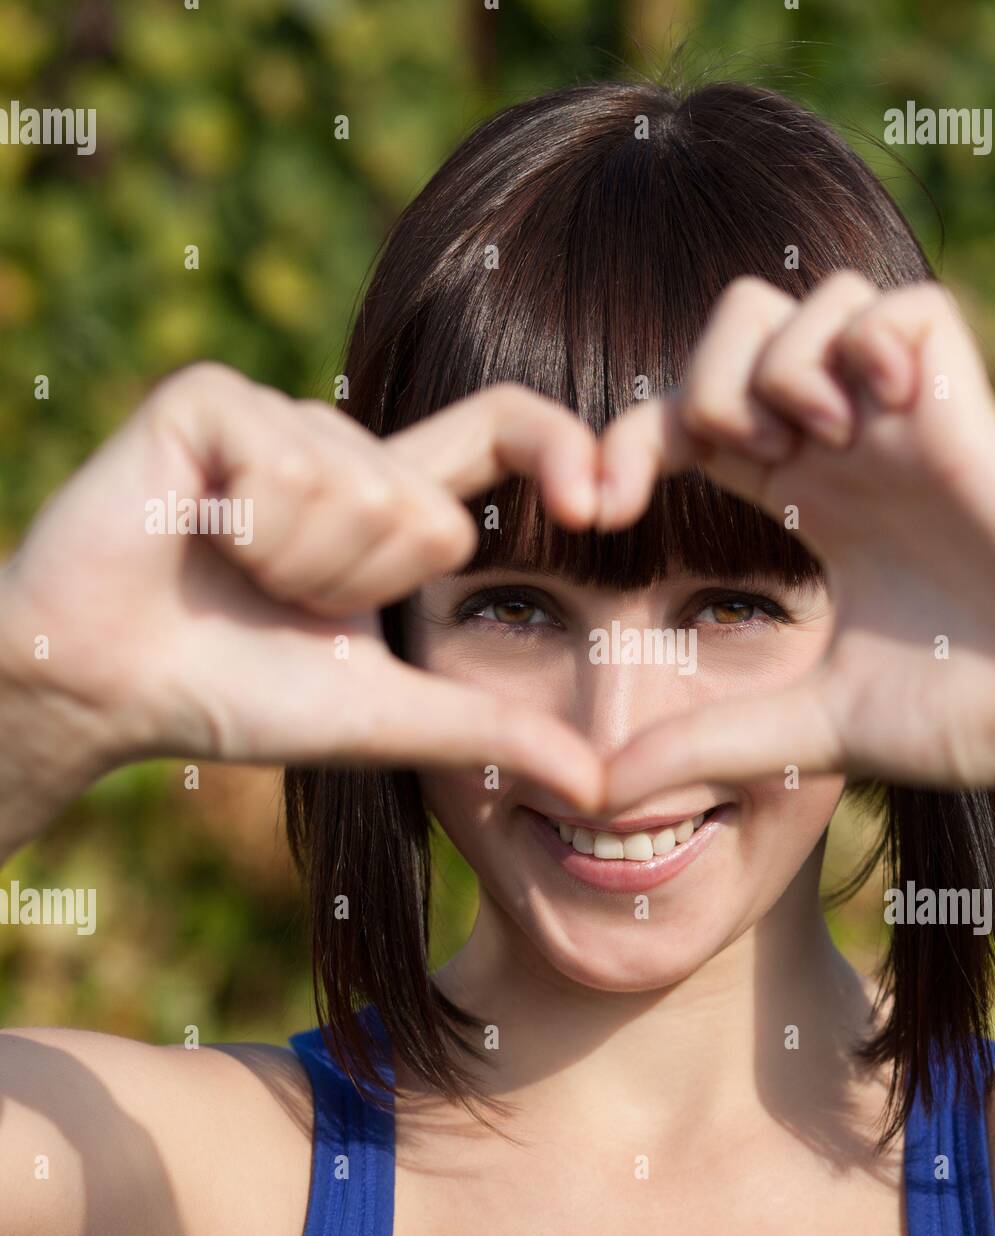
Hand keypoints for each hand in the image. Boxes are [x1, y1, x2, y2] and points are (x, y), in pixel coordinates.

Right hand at [0, 365, 605, 817]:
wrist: (102, 683)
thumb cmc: (240, 694)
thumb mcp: (388, 715)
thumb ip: (493, 734)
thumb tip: (604, 788)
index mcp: (392, 502)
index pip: (505, 432)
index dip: (562, 448)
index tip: (601, 505)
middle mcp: (345, 445)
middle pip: (428, 509)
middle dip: (358, 586)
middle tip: (279, 602)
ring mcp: (277, 415)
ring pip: (358, 487)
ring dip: (297, 565)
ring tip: (232, 572)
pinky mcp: (209, 400)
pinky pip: (282, 465)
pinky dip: (244, 532)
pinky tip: (194, 534)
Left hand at [599, 272, 994, 806]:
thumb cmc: (969, 712)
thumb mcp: (809, 726)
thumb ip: (707, 741)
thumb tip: (601, 790)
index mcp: (808, 501)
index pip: (689, 421)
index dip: (625, 444)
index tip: (595, 511)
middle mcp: (850, 447)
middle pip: (737, 321)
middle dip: (702, 378)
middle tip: (738, 464)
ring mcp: (907, 421)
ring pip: (813, 297)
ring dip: (781, 366)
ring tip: (816, 449)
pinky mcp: (967, 409)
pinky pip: (900, 305)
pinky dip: (868, 344)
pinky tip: (882, 416)